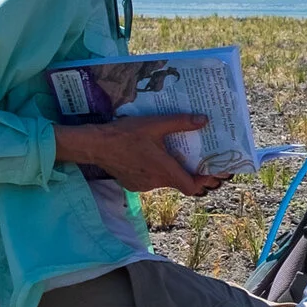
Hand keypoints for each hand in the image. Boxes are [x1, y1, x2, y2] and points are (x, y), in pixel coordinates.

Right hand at [53, 114, 219, 194]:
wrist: (94, 145)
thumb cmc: (125, 134)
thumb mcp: (154, 124)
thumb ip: (180, 122)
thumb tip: (203, 120)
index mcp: (164, 170)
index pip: (192, 186)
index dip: (205, 180)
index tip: (212, 170)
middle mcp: (155, 182)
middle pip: (181, 183)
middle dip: (191, 173)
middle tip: (200, 159)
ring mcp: (143, 185)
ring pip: (165, 182)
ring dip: (173, 171)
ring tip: (177, 155)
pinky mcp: (133, 184)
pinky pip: (151, 181)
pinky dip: (157, 172)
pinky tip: (154, 158)